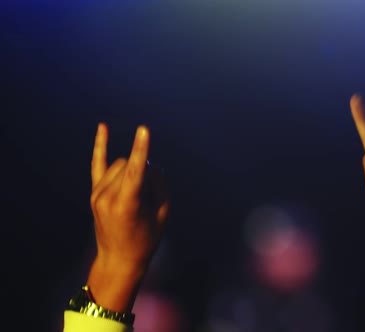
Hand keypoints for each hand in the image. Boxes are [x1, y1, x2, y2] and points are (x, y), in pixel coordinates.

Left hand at [87, 123, 169, 311]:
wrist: (119, 259)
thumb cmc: (146, 239)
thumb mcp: (162, 214)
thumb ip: (159, 185)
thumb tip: (150, 164)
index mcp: (126, 204)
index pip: (135, 170)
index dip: (141, 148)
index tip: (144, 129)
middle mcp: (107, 196)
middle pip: (130, 164)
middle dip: (144, 171)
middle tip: (150, 193)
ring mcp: (98, 193)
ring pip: (120, 164)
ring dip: (133, 169)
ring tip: (138, 193)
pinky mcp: (94, 192)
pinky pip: (98, 163)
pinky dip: (101, 145)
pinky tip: (103, 127)